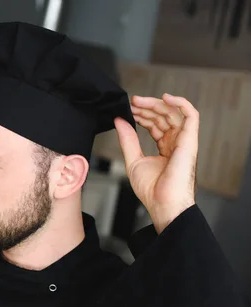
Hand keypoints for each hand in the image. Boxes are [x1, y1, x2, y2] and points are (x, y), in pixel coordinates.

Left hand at [114, 93, 198, 233]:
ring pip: (174, 113)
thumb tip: (119, 121)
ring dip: (156, 104)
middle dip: (147, 107)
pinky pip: (191, 115)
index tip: (129, 109)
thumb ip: (128, 139)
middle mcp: (176, 142)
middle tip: (131, 102)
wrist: (162, 203)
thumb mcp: (133, 160)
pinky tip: (165, 98)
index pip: (156, 124)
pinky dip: (181, 103)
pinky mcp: (189, 140)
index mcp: (165, 148)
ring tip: (138, 101)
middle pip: (164, 116)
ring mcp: (184, 141)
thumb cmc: (151, 190)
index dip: (143, 114)